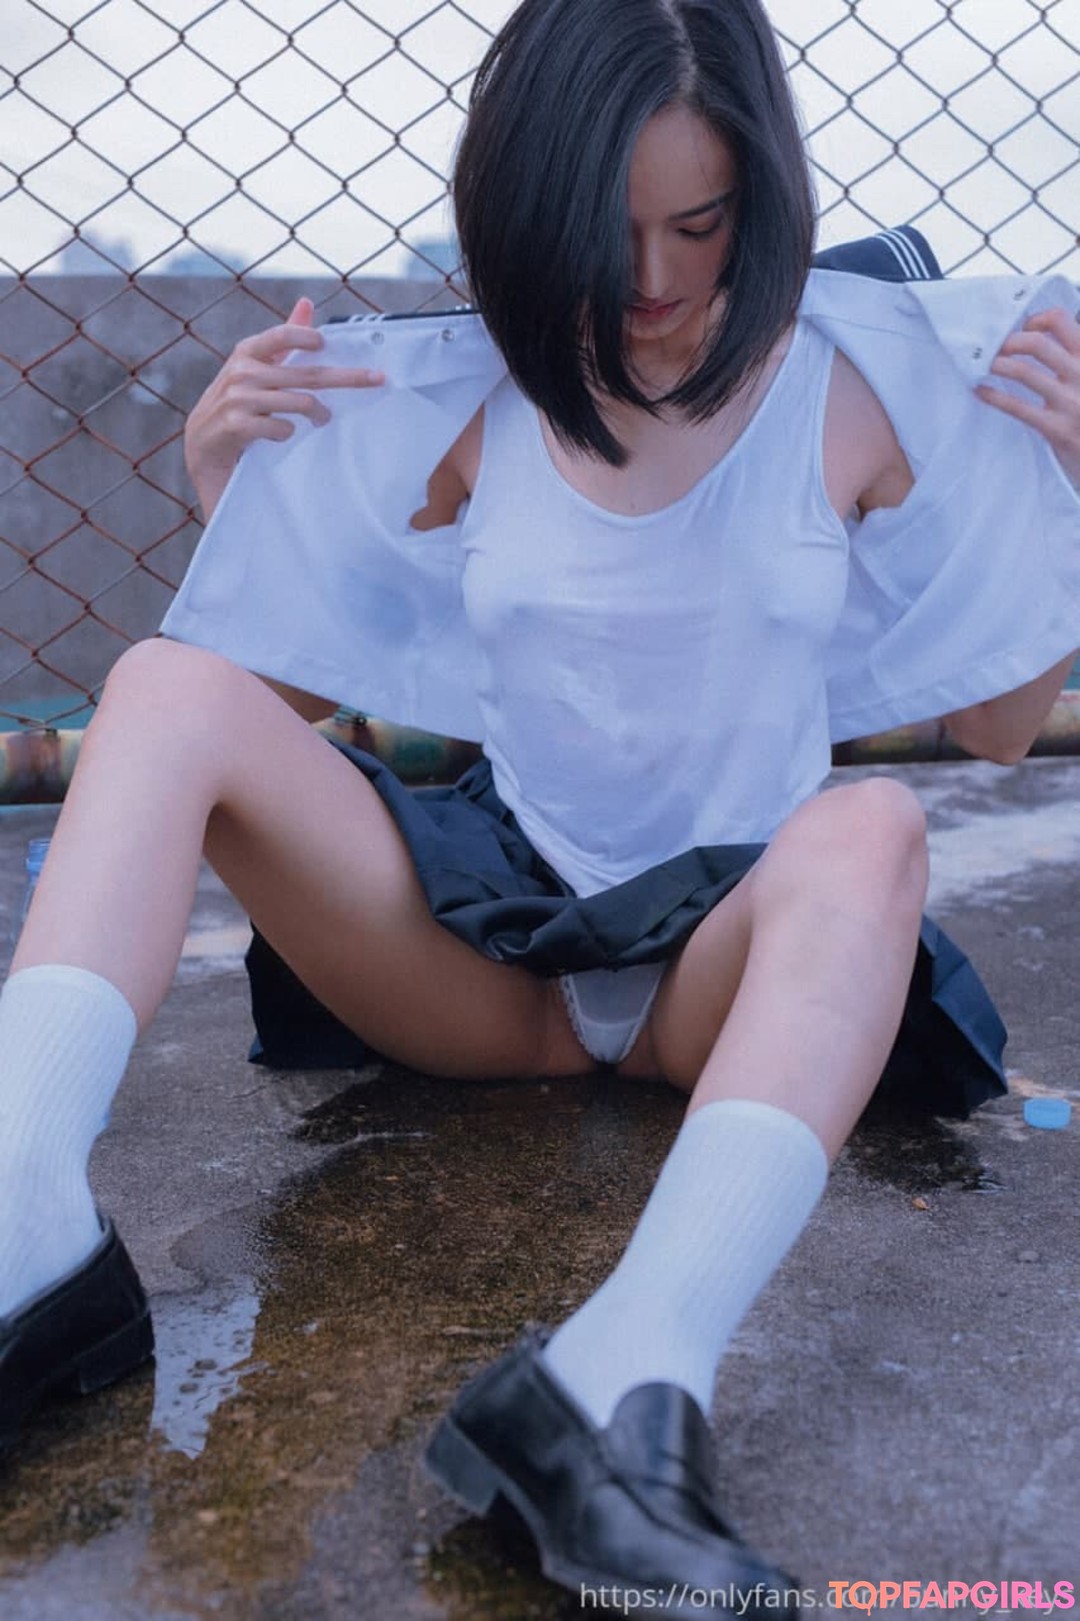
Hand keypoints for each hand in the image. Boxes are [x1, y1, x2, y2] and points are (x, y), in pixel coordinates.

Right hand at [184, 297, 385, 520]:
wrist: (202, 443)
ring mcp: (240, 399)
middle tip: (377, 379)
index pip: (282, 335)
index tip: (327, 344)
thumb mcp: (254, 366)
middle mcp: (242, 372)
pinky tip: (281, 434)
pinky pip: (283, 428)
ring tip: (322, 419)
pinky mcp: (239, 426)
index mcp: (247, 352)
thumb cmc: (237, 399)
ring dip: (318, 414)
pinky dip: (288, 433)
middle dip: (348, 377)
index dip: (307, 337)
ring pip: (300, 403)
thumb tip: (307, 303)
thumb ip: (283, 338)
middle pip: (307, 374)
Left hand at [976, 307, 1079, 489]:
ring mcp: (1069, 402)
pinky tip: (981, 391)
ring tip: (984, 365)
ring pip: (1025, 372)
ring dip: (998, 366)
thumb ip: (1068, 358)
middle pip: (1037, 343)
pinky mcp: (1056, 429)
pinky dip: (994, 396)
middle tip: (994, 349)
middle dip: (1008, 343)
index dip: (1034, 320)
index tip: (1020, 330)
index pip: (1060, 320)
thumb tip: (1029, 335)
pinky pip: (1019, 408)